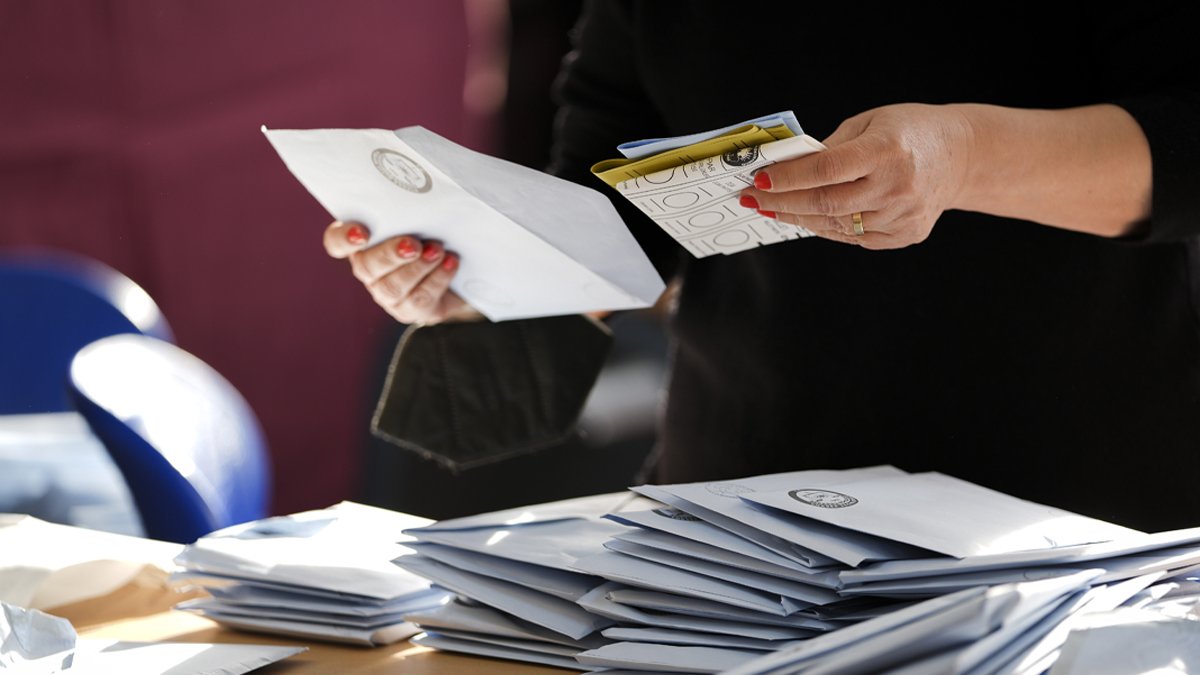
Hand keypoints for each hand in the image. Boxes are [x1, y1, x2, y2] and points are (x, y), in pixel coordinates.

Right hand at [323, 220, 482, 323]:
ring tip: (438, 250)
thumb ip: (411, 209)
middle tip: (413, 244)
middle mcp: (369, 270)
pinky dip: (437, 279)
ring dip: (418, 267)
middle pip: (367, 267)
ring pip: (393, 287)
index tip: (361, 232)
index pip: (336, 241)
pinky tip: (450, 263)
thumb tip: (424, 192)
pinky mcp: (409, 310)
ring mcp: (386, 294)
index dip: (344, 238)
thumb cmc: (435, 232)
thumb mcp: (422, 217)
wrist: (461, 270)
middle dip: (391, 254)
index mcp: (362, 241)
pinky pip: (418, 300)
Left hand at [740, 103, 972, 249]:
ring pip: (836, 226)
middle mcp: (897, 187)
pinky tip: (808, 216)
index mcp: (886, 151)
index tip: (758, 179)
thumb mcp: (870, 122)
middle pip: (826, 204)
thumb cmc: (909, 132)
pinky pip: (854, 237)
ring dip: (798, 217)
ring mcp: (903, 216)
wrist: (962, 155)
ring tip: (773, 208)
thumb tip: (787, 169)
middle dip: (781, 203)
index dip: (788, 178)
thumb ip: (830, 147)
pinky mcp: (905, 235)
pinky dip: (827, 227)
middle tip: (752, 199)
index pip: (826, 170)